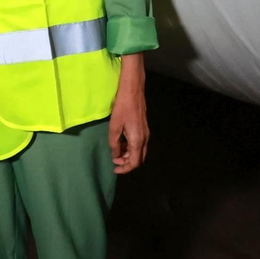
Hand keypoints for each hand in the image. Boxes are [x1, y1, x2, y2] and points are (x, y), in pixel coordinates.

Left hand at [109, 54, 148, 174]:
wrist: (133, 89)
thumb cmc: (122, 107)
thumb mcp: (114, 127)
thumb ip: (115, 144)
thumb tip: (115, 156)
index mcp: (138, 140)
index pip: (134, 162)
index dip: (125, 169)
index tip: (114, 169)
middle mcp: (145, 138)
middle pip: (139, 159)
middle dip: (127, 163)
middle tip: (115, 162)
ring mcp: (146, 132)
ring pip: (139, 151)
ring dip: (128, 155)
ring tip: (116, 153)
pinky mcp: (144, 127)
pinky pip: (139, 143)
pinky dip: (131, 148)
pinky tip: (121, 143)